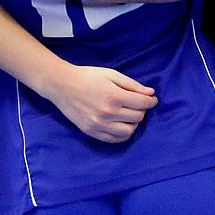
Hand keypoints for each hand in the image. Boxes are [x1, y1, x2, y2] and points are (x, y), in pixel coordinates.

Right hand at [42, 64, 157, 143]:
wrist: (62, 85)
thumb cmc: (88, 76)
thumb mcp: (112, 74)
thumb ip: (132, 85)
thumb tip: (150, 93)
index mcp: (114, 96)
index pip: (143, 104)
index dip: (151, 101)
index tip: (152, 99)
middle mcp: (107, 113)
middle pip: (138, 118)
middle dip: (142, 110)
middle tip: (138, 104)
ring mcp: (98, 124)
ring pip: (128, 131)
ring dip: (133, 123)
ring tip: (129, 115)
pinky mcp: (91, 131)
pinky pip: (114, 139)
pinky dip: (122, 134)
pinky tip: (121, 124)